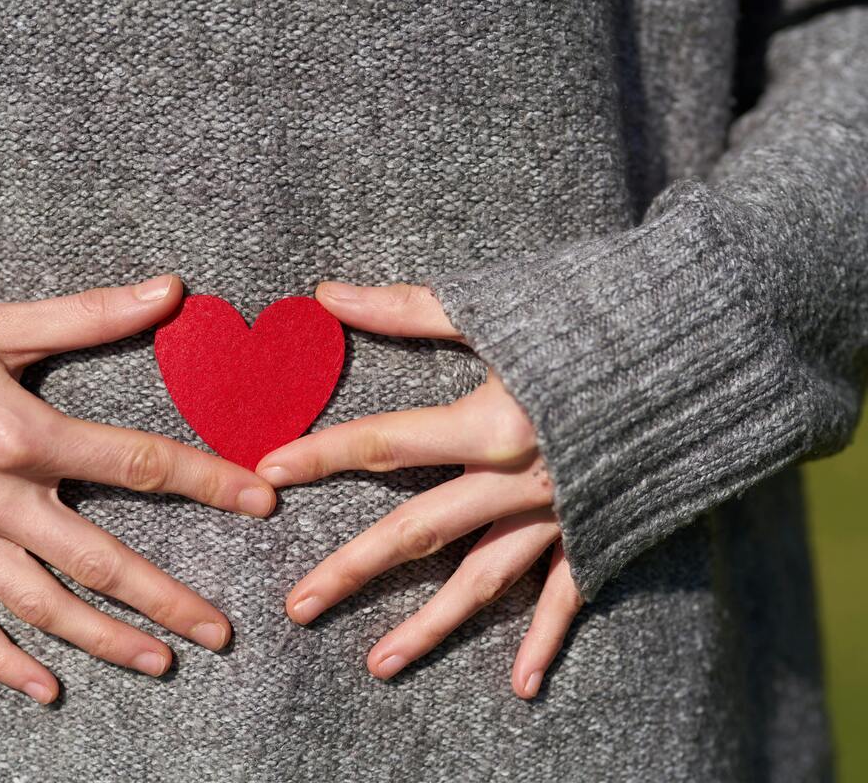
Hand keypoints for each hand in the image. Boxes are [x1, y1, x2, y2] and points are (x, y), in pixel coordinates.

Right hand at [0, 274, 276, 703]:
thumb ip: (89, 316)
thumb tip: (172, 288)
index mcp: (23, 432)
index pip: (137, 463)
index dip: (206, 482)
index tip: (261, 502)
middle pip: (99, 558)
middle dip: (166, 598)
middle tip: (221, 632)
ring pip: (41, 603)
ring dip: (104, 639)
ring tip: (160, 662)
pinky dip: (3, 662)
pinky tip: (48, 688)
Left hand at [256, 282, 581, 698]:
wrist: (710, 343)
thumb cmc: (600, 314)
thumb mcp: (501, 309)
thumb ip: (409, 309)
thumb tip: (328, 292)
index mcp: (487, 423)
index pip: (381, 444)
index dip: (321, 455)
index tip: (268, 470)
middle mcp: (515, 480)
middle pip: (417, 531)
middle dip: (353, 568)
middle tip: (298, 606)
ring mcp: (557, 514)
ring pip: (482, 580)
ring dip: (430, 625)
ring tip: (378, 663)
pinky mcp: (600, 530)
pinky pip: (568, 595)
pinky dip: (547, 639)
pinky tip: (521, 685)